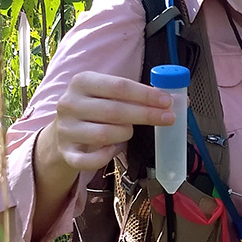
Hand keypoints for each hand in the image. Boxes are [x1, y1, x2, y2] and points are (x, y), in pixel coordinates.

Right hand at [38, 71, 175, 176]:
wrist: (62, 134)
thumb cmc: (94, 111)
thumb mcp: (108, 95)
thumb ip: (138, 96)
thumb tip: (178, 101)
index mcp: (82, 82)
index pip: (119, 86)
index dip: (146, 95)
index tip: (168, 101)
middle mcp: (70, 103)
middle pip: (115, 111)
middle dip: (146, 115)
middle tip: (168, 118)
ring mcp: (65, 129)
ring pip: (105, 135)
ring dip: (125, 135)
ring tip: (128, 132)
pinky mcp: (66, 153)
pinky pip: (92, 160)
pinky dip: (108, 156)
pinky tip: (114, 149)